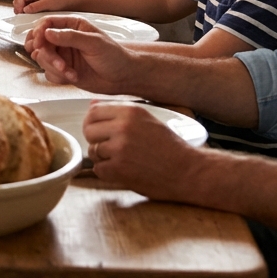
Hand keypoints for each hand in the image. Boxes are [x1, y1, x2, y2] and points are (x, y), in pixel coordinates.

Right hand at [12, 0, 71, 13]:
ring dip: (24, 14)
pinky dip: (29, 15)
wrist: (72, 2)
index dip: (18, 7)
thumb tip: (24, 10)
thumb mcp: (49, 3)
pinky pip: (29, 11)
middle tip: (25, 19)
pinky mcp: (37, 6)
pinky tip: (33, 19)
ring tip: (30, 20)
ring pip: (23, 7)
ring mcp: (34, 0)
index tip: (22, 15)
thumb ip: (36, 6)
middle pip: (19, 3)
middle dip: (20, 11)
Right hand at [24, 15, 133, 91]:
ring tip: (69, 71)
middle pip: (40, 42)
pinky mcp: (63, 70)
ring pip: (42, 59)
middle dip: (47, 55)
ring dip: (54, 67)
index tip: (39, 43)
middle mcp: (65, 39)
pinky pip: (49, 73)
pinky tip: (73, 76)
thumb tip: (47, 32)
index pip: (47, 23)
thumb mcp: (93, 42)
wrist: (123, 77)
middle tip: (58, 63)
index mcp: (72, 25)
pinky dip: (59, 77)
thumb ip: (69, 37)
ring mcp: (63, 55)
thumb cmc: (115, 56)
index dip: (39, 33)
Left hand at [83, 102, 200, 199]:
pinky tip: (123, 171)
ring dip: (103, 158)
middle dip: (95, 140)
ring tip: (122, 160)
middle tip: (111, 148)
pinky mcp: (119, 169)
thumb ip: (119, 111)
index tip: (99, 131)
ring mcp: (120, 148)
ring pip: (92, 151)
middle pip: (88, 131)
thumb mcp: (147, 120)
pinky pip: (98, 169)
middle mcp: (123, 127)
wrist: (188, 171)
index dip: (92, 123)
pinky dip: (107, 172)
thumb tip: (92, 104)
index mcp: (130, 112)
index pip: (93, 112)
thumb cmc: (169, 146)